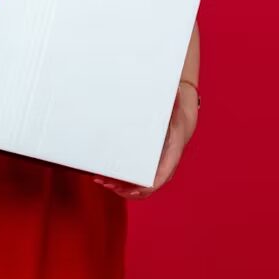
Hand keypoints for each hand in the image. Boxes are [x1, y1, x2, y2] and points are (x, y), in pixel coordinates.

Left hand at [92, 84, 197, 198]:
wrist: (179, 124)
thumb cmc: (175, 117)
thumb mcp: (175, 109)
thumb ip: (174, 101)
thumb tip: (175, 90)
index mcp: (169, 158)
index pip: (158, 179)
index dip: (143, 187)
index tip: (130, 189)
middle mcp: (161, 168)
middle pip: (142, 187)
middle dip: (123, 188)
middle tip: (105, 182)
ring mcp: (152, 170)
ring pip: (134, 187)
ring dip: (116, 186)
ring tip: (99, 179)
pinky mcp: (143, 167)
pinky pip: (131, 180)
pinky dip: (117, 181)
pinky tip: (102, 176)